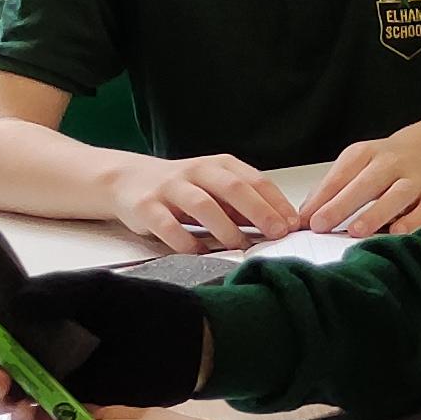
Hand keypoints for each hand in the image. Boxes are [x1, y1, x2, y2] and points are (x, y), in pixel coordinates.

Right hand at [0, 267, 208, 419]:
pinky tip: (29, 410)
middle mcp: (36, 352)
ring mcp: (52, 382)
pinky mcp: (72, 407)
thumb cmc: (139, 310)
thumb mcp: (94, 292)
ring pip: (5, 397)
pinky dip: (26, 419)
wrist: (183, 342)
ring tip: (3, 382)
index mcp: (34, 320)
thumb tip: (11, 304)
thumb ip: (53, 296)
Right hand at [106, 151, 295, 246]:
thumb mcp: (214, 189)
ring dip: (225, 228)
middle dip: (259, 211)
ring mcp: (170, 188)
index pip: (254, 180)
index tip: (293, 223)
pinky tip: (200, 254)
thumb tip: (281, 226)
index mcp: (218, 166)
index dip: (276, 202)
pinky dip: (186, 242)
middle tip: (277, 233)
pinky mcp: (146, 207)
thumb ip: (243, 205)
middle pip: (232, 188)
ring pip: (202, 205)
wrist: (127, 181)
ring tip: (241, 247)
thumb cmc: (181, 189)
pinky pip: (168, 226)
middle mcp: (195, 172)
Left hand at [305, 129, 420, 234]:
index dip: (322, 198)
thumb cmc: (387, 165)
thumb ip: (330, 190)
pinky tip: (398, 234)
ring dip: (376, 213)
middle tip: (321, 225)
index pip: (341, 175)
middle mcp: (392, 163)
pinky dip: (414, 221)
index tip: (305, 219)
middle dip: (342, 205)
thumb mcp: (356, 166)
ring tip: (356, 231)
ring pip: (397, 195)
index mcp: (366, 154)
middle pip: (366, 183)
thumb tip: (302, 218)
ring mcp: (416, 179)